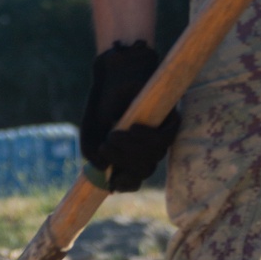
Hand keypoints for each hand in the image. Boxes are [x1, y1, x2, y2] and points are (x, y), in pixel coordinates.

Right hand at [80, 40, 179, 191]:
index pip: (134, 179)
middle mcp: (145, 149)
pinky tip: (133, 127)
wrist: (113, 74)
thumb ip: (92, 154)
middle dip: (123, 162)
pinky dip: (148, 137)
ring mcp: (158, 135)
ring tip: (113, 134)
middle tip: (106, 145)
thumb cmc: (102, 104)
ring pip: (155, 156)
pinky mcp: (170, 119)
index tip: (114, 183)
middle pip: (144, 170)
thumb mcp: (90, 132)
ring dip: (132, 149)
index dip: (127, 184)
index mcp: (128, 156)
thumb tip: (104, 170)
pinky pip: (166, 138)